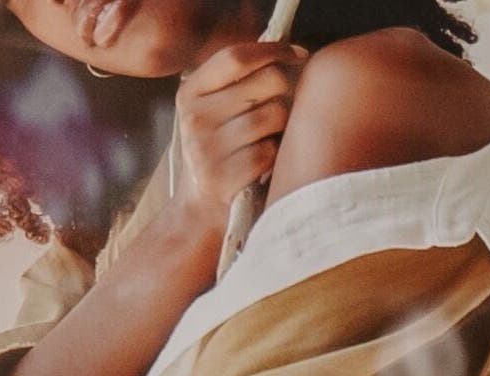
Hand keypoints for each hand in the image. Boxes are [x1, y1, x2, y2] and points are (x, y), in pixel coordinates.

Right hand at [171, 41, 304, 235]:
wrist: (200, 210)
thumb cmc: (222, 153)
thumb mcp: (215, 113)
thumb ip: (240, 84)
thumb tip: (288, 53)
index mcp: (190, 92)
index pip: (237, 57)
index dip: (273, 50)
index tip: (299, 54)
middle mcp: (194, 115)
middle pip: (267, 82)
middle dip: (286, 93)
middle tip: (281, 110)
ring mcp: (206, 146)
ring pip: (275, 116)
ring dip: (282, 130)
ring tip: (266, 143)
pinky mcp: (222, 175)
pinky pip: (271, 152)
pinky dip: (275, 159)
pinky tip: (263, 168)